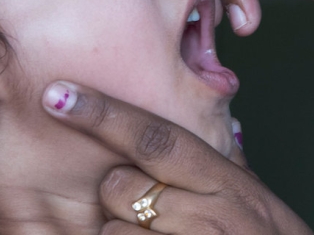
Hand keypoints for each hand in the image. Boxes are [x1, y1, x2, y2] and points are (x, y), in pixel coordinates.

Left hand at [42, 81, 313, 234]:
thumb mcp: (255, 200)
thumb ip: (223, 164)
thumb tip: (205, 128)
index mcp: (225, 182)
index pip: (155, 137)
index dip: (102, 113)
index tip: (57, 94)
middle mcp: (210, 213)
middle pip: (120, 186)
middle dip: (116, 196)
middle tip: (146, 212)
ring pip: (112, 233)